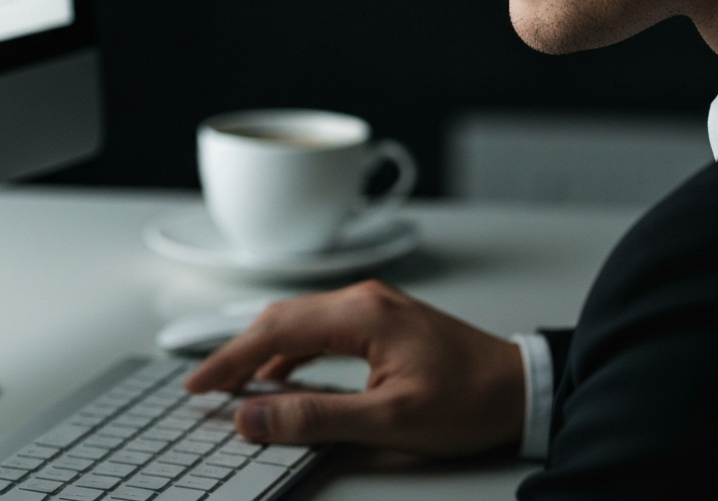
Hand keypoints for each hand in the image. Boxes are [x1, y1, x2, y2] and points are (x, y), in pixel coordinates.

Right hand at [183, 280, 524, 455]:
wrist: (518, 386)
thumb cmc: (467, 399)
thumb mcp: (389, 419)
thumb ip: (316, 415)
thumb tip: (255, 415)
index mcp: (362, 313)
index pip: (276, 329)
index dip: (231, 358)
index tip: (199, 385)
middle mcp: (363, 299)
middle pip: (282, 317)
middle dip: (238, 351)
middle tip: (204, 386)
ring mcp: (373, 305)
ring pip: (299, 319)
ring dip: (263, 349)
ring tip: (234, 382)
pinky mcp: (381, 319)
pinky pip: (321, 327)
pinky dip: (292, 349)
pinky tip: (281, 373)